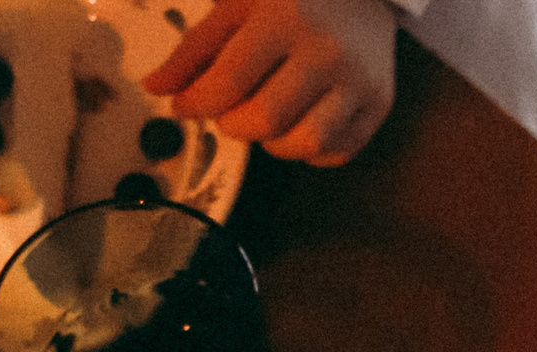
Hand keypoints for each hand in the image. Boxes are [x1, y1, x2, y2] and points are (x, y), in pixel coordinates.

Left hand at [142, 0, 396, 166]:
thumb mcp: (239, 4)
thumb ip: (196, 47)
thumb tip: (156, 88)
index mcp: (286, 16)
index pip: (231, 80)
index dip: (198, 102)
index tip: (184, 107)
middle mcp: (327, 51)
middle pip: (265, 120)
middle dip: (234, 125)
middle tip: (229, 111)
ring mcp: (360, 80)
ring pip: (305, 144)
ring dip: (272, 143)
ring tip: (265, 118)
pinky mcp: (380, 103)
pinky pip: (336, 152)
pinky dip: (309, 151)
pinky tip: (298, 124)